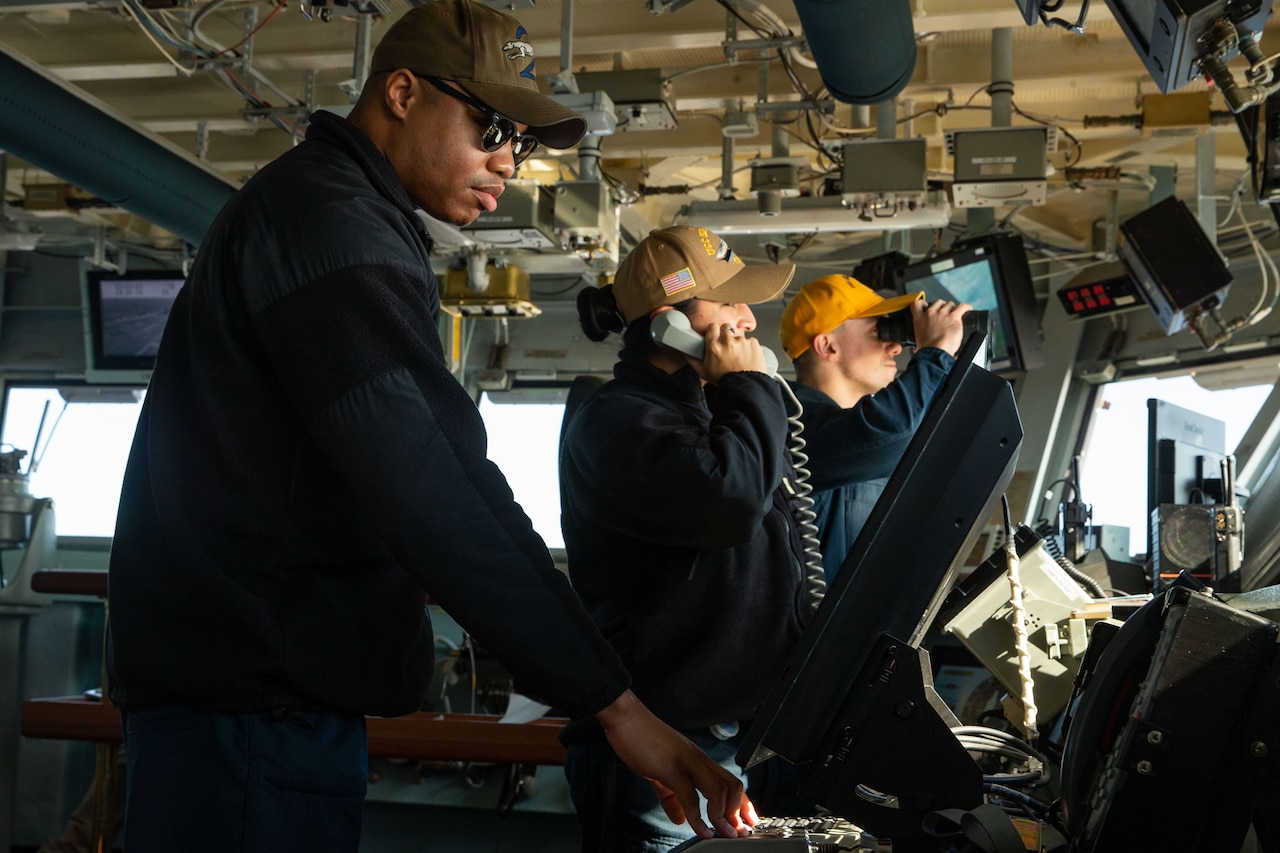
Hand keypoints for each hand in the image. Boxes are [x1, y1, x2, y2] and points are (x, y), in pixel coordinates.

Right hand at [596, 690, 756, 837]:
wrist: (625, 717)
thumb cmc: (641, 739)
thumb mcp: (659, 771)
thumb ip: (670, 796)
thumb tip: (679, 817)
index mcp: (697, 759)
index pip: (729, 781)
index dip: (742, 803)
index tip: (746, 822)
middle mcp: (698, 759)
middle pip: (732, 785)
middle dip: (739, 812)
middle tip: (737, 833)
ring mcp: (686, 762)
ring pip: (719, 790)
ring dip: (723, 817)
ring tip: (723, 833)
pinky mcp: (671, 768)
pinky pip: (690, 796)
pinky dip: (698, 818)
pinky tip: (701, 830)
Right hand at [696, 323, 767, 381]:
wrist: (745, 386)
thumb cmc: (725, 380)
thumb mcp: (704, 372)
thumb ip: (693, 360)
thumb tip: (686, 353)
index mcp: (714, 346)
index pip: (712, 327)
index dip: (714, 331)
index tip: (716, 336)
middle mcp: (728, 341)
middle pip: (726, 329)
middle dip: (727, 337)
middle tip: (727, 349)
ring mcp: (742, 341)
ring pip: (739, 337)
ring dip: (738, 345)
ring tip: (739, 358)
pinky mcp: (753, 343)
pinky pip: (750, 342)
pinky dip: (749, 348)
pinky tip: (747, 358)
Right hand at [910, 298, 970, 355]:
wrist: (935, 351)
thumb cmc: (928, 349)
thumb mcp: (918, 341)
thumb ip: (919, 340)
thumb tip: (918, 347)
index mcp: (919, 318)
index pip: (918, 303)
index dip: (923, 303)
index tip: (927, 306)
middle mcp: (931, 313)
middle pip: (938, 302)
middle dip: (942, 307)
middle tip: (944, 314)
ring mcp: (943, 314)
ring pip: (949, 304)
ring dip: (953, 308)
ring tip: (955, 314)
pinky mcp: (954, 317)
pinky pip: (962, 307)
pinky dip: (966, 307)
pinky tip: (967, 309)